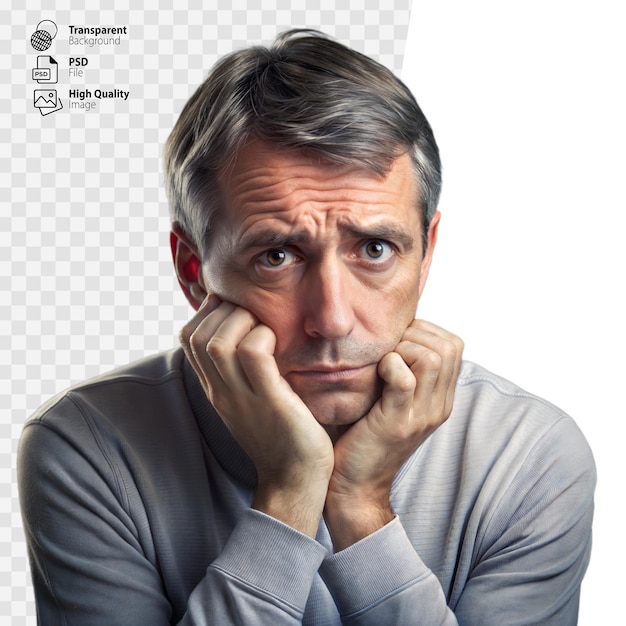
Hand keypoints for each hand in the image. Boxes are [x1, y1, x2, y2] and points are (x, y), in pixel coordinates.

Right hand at [180, 295, 333, 535]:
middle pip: (197, 336)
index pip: (188, 338)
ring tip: (264, 325)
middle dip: (222, 310)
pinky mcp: (269, 400)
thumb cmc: (283, 434)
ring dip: (241, 320)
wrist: (295, 480)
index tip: (234, 305)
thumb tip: (252, 332)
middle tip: (251, 312)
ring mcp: (241, 398)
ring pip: (219, 342)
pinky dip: (263, 337)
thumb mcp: (253, 398)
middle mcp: (221, 391)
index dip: (206, 311)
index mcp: (216, 388)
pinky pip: (253, 355)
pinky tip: (278, 342)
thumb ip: (244, 369)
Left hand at [325, 319, 463, 549]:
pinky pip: (406, 380)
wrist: (354, 485)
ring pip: (433, 357)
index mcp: (441, 398)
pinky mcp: (397, 423)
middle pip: (449, 346)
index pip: (454, 345)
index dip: (424, 330)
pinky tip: (375, 373)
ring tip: (382, 361)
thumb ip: (402, 370)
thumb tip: (393, 330)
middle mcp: (439, 406)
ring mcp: (421, 416)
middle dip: (415, 334)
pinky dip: (389, 366)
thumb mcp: (392, 399)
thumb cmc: (363, 433)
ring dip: (402, 347)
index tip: (396, 340)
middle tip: (388, 348)